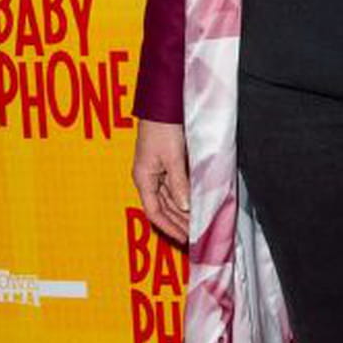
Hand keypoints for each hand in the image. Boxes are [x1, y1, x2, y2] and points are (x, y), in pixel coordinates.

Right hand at [131, 119, 190, 246]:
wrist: (162, 105)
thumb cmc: (162, 128)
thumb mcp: (172, 158)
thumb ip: (178, 184)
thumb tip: (185, 207)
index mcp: (143, 178)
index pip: (154, 212)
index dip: (169, 228)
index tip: (184, 238)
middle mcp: (148, 178)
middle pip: (163, 208)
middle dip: (179, 223)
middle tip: (196, 235)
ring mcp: (157, 172)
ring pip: (170, 199)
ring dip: (183, 212)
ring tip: (198, 224)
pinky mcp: (167, 164)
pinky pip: (176, 187)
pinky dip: (186, 197)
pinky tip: (197, 204)